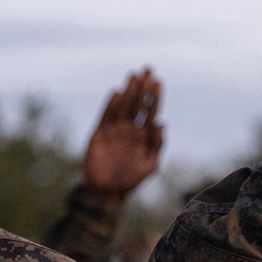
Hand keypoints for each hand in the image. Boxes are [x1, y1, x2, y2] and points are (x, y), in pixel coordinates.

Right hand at [83, 68, 163, 200]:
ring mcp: (114, 130)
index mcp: (143, 134)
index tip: (158, 81)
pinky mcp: (99, 134)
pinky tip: (116, 93)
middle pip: (137, 103)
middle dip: (143, 87)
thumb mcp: (150, 166)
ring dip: (128, 91)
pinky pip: (106, 116)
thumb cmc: (131, 180)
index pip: (150, 111)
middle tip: (148, 69)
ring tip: (133, 75)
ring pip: (122, 106)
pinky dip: (110, 105)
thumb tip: (162, 123)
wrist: (107, 192)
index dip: (154, 96)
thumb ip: (157, 145)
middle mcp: (129, 129)